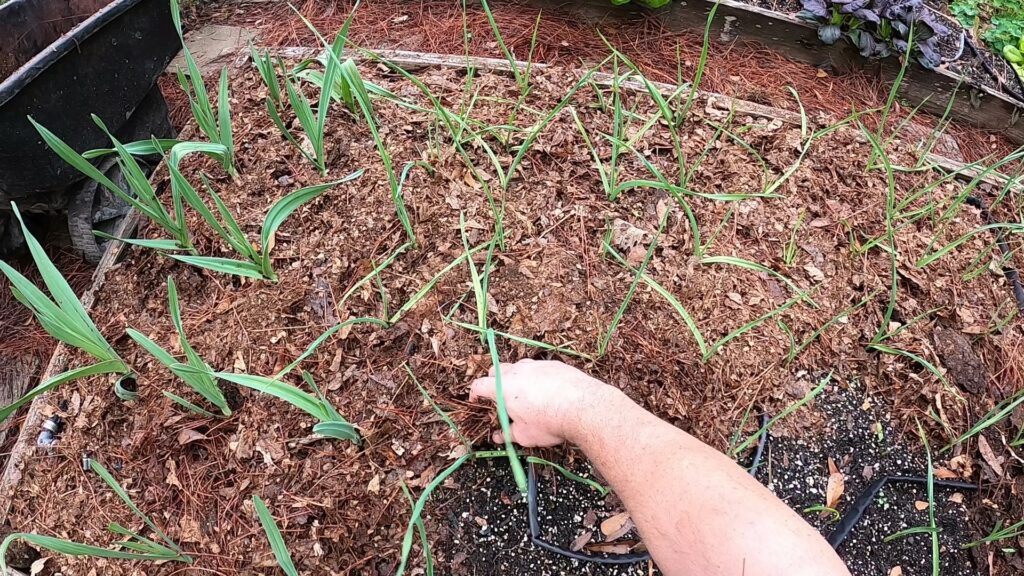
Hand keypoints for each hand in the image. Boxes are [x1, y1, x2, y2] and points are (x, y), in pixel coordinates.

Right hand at [469, 359, 610, 446]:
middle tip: (500, 398)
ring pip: (519, 367)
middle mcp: (517, 371)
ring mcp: (536, 365)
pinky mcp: (554, 365)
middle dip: (494, 382)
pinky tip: (547, 392)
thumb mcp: (525, 435)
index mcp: (504, 388)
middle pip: (497, 370)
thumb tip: (499, 437)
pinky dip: (537, 378)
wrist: (583, 407)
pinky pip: (539, 369)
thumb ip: (509, 434)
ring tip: (525, 395)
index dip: (475, 392)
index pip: (480, 385)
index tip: (476, 399)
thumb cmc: (549, 423)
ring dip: (516, 378)